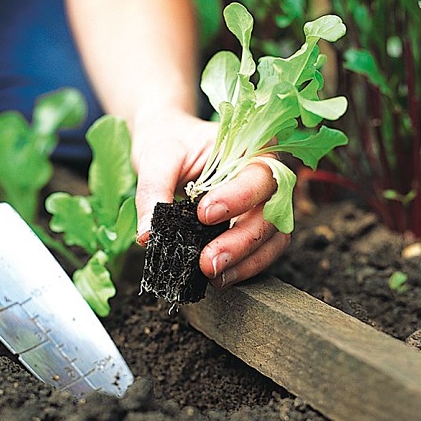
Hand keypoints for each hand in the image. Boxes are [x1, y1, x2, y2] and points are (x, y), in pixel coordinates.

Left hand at [131, 108, 290, 288]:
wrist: (169, 143)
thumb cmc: (170, 142)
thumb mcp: (157, 156)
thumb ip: (153, 190)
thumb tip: (148, 236)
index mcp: (252, 147)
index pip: (258, 174)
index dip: (238, 197)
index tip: (204, 214)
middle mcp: (266, 176)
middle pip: (270, 212)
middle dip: (241, 241)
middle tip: (207, 261)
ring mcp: (264, 204)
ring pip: (272, 237)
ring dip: (246, 262)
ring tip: (212, 275)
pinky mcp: (254, 227)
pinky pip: (261, 252)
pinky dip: (243, 268)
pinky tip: (218, 278)